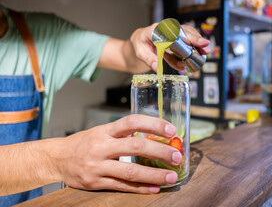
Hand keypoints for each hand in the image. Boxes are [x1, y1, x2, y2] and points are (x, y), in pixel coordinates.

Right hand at [58, 115, 181, 193]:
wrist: (56, 159)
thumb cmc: (83, 143)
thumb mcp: (101, 131)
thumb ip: (122, 133)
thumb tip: (151, 134)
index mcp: (104, 131)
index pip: (132, 122)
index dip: (153, 124)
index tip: (171, 130)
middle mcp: (101, 146)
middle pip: (135, 147)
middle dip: (159, 152)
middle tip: (177, 156)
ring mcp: (98, 166)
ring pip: (130, 171)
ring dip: (154, 174)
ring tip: (171, 176)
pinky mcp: (96, 183)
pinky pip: (122, 186)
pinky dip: (140, 188)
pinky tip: (154, 188)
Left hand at [130, 23, 209, 71]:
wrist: (137, 45)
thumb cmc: (138, 45)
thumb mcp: (140, 53)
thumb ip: (149, 59)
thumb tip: (156, 67)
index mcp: (156, 29)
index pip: (173, 31)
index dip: (185, 36)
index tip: (193, 41)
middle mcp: (166, 30)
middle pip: (183, 32)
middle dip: (195, 39)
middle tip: (205, 47)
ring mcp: (172, 35)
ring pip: (187, 36)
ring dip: (196, 45)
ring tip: (204, 53)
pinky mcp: (175, 41)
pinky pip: (185, 45)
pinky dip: (190, 52)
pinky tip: (193, 59)